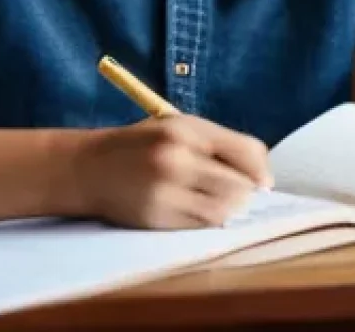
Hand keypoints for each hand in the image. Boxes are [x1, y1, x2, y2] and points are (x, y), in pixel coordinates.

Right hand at [71, 115, 272, 228]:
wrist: (90, 167)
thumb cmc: (144, 145)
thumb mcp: (179, 128)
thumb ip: (220, 145)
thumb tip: (264, 180)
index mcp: (188, 129)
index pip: (246, 151)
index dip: (261, 171)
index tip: (264, 183)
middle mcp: (177, 157)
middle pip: (239, 185)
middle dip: (246, 193)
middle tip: (242, 196)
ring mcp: (165, 189)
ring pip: (223, 210)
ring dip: (229, 210)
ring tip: (218, 203)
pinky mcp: (156, 217)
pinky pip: (200, 226)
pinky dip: (208, 221)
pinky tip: (197, 211)